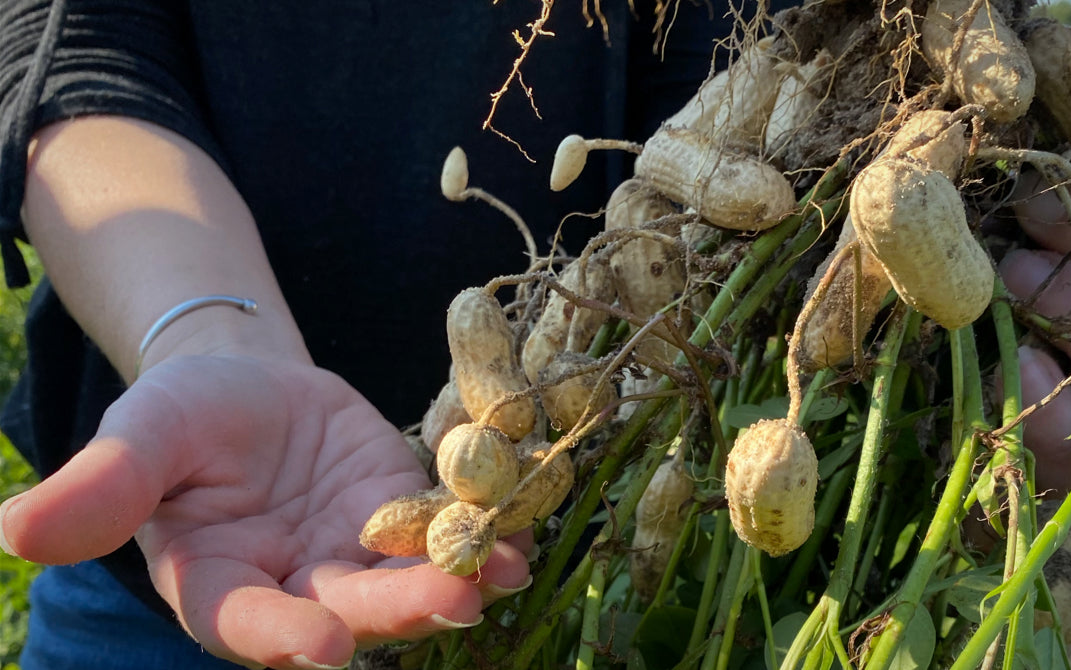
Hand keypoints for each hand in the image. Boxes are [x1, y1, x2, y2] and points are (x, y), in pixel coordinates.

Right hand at [0, 354, 531, 668]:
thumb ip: (103, 487)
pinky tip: (516, 537)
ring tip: (495, 574)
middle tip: (449, 602)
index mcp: (219, 586)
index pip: (244, 625)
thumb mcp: (143, 434)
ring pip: (402, 582)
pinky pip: (441, 534)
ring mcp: (354, 557)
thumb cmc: (183, 415)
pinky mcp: (401, 517)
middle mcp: (294, 588)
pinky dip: (477, 537)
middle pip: (345, 613)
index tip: (317, 646)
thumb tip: (18, 530)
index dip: (278, 638)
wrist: (249, 387)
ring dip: (451, 582)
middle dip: (395, 610)